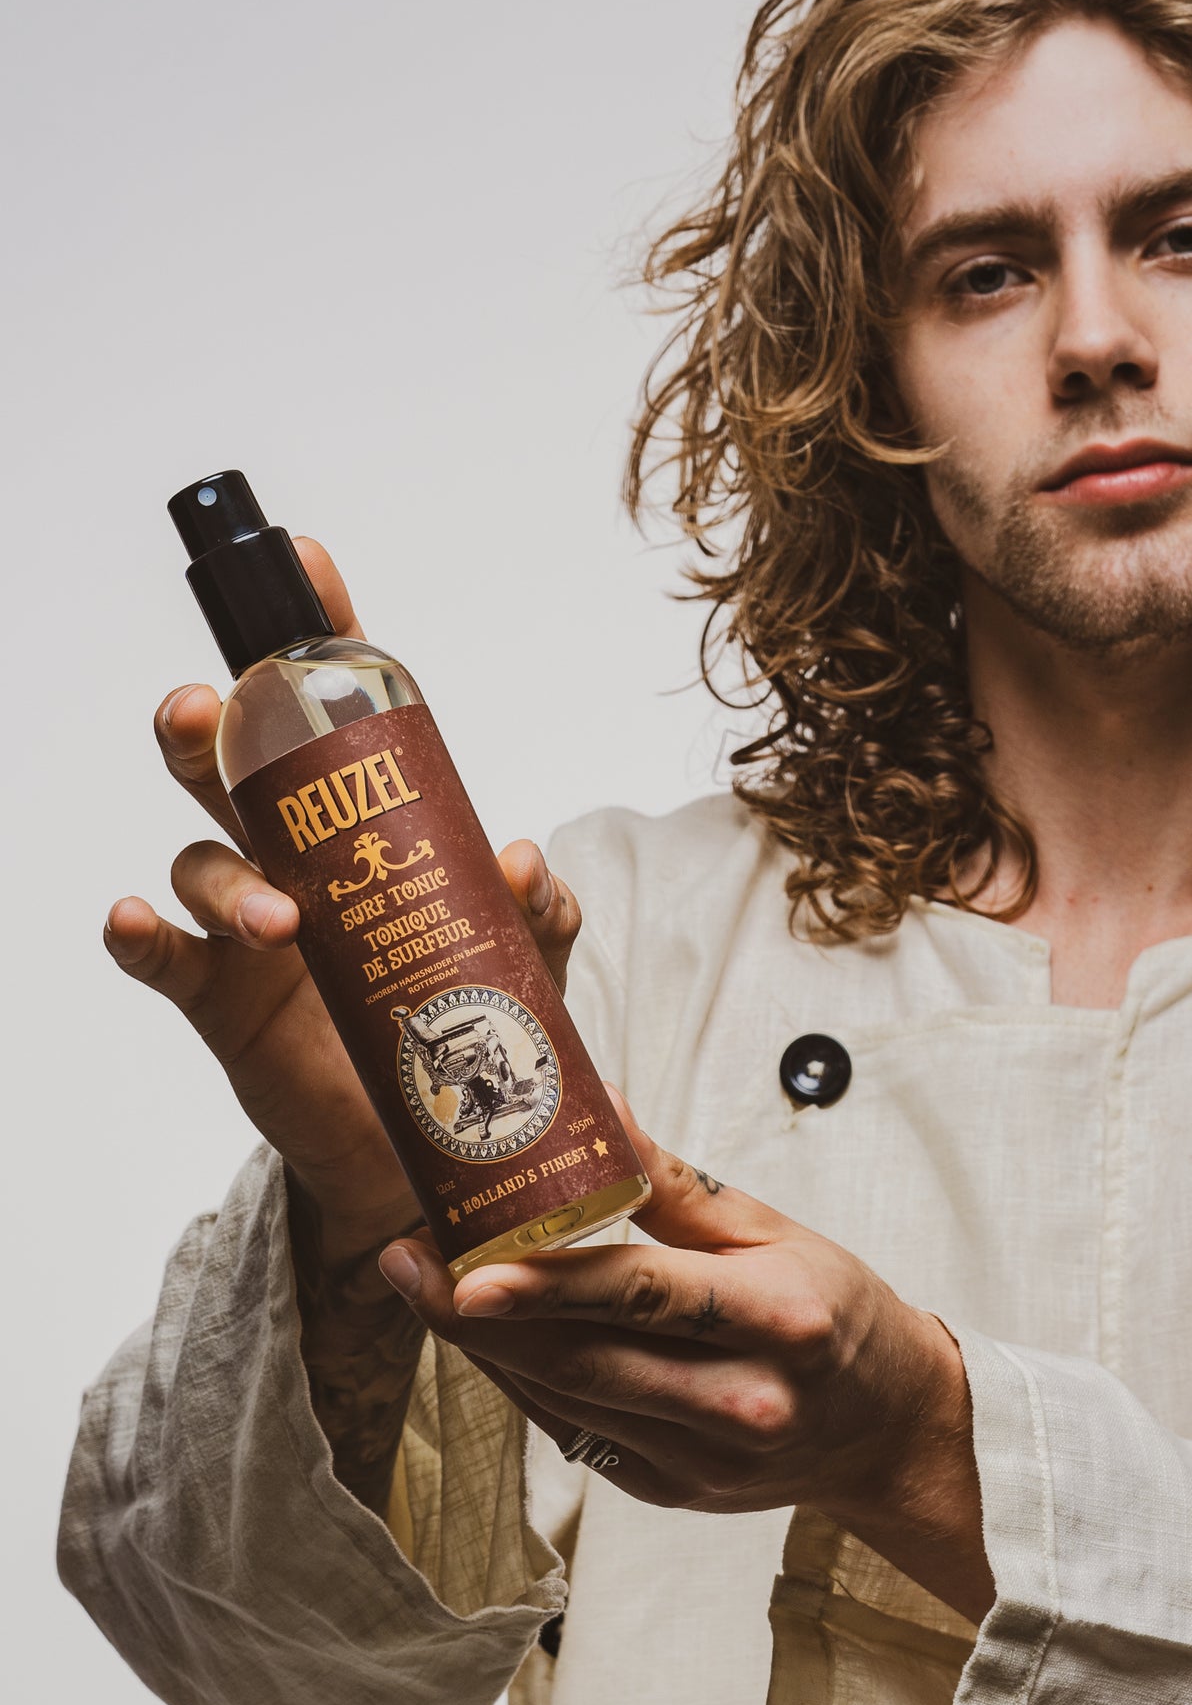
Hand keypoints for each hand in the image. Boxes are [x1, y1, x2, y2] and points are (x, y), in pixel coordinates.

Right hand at [102, 538, 584, 1257]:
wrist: (426, 1140)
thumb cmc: (465, 1018)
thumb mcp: (525, 959)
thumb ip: (538, 912)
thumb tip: (524, 863)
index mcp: (364, 827)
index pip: (332, 720)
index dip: (316, 644)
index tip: (309, 564)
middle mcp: (293, 857)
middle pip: (227, 768)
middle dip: (209, 726)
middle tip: (209, 712)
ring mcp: (248, 925)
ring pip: (198, 862)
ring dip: (220, 875)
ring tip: (276, 917)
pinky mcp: (219, 1001)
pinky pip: (161, 959)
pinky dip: (142, 937)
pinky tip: (140, 927)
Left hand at [378, 1088, 994, 1622]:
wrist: (886, 1426)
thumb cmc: (835, 1309)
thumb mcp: (773, 1230)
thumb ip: (676, 1184)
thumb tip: (600, 1109)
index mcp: (775, 1319)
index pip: (645, 1296)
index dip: (548, 1284)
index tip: (465, 1266)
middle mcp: (738, 1401)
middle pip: (583, 1359)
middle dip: (479, 1316)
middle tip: (406, 1261)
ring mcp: (700, 1460)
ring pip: (563, 1402)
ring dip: (485, 1346)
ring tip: (424, 1284)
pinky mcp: (668, 1490)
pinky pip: (574, 1432)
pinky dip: (523, 1381)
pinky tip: (487, 1336)